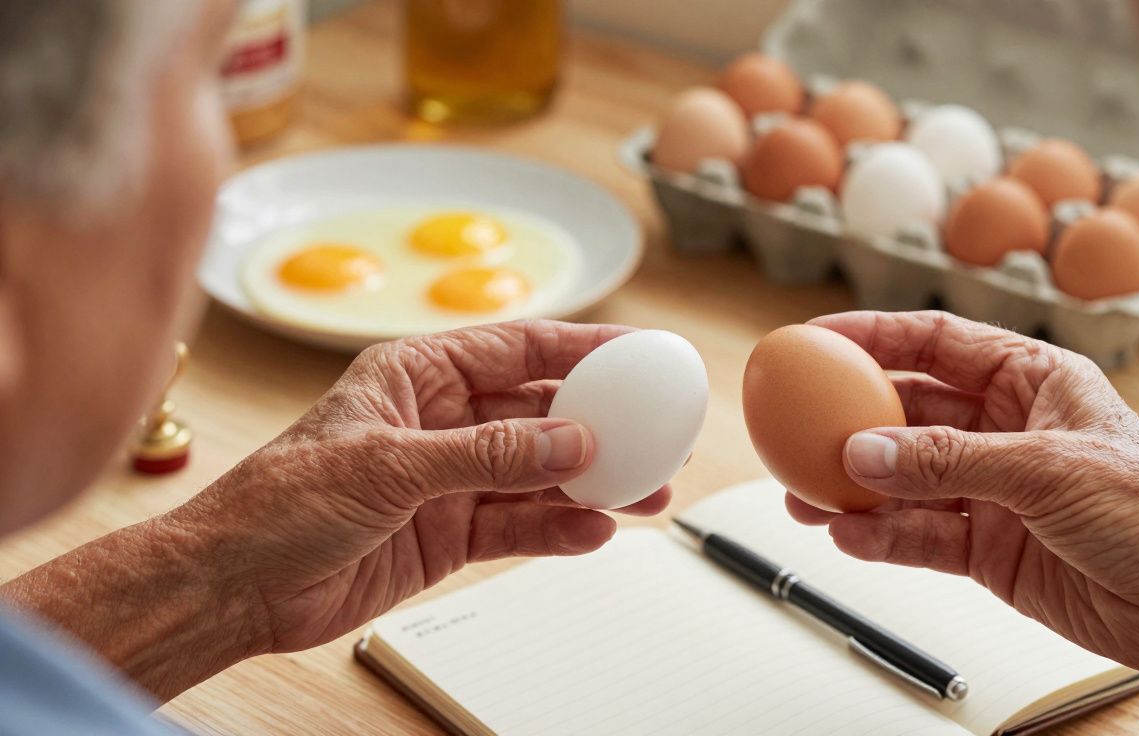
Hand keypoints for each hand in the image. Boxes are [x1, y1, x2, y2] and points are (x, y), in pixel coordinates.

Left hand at [172, 321, 668, 655]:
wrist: (236, 586)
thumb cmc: (277, 503)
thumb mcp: (388, 465)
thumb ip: (486, 454)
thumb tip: (568, 440)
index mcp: (417, 374)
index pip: (518, 350)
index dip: (583, 350)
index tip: (637, 356)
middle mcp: (440, 421)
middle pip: (540, 413)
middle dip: (601, 425)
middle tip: (654, 437)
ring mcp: (449, 480)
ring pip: (539, 474)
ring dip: (591, 484)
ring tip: (643, 494)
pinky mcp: (450, 533)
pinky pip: (519, 525)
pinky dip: (557, 529)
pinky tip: (592, 531)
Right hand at [787, 311, 1138, 699]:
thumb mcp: (1047, 468)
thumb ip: (948, 459)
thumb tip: (866, 452)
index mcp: (1032, 380)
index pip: (937, 342)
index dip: (874, 336)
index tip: (817, 339)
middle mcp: (1005, 429)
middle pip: (907, 413)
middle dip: (850, 423)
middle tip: (797, 431)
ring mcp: (992, 490)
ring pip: (903, 480)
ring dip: (854, 489)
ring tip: (808, 498)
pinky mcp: (986, 546)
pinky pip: (918, 535)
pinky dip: (881, 538)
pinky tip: (852, 538)